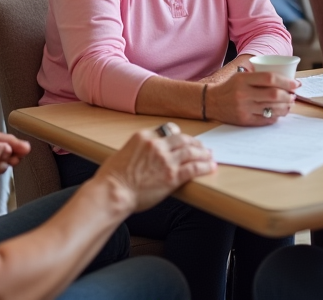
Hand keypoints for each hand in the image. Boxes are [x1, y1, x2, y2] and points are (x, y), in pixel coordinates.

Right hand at [95, 123, 215, 211]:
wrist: (113, 192)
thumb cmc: (112, 177)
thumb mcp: (124, 152)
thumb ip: (138, 149)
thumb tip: (144, 154)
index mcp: (144, 137)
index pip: (168, 130)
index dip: (179, 135)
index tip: (184, 140)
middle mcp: (157, 146)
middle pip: (183, 140)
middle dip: (195, 143)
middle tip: (202, 147)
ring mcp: (166, 160)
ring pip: (191, 152)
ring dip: (203, 154)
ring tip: (210, 156)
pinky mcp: (172, 176)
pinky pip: (193, 168)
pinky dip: (204, 167)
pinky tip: (210, 167)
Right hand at [206, 69, 298, 125]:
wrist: (211, 101)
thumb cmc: (230, 87)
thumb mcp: (241, 75)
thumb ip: (259, 76)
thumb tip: (285, 78)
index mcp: (243, 79)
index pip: (270, 78)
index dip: (286, 81)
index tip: (296, 84)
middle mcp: (243, 94)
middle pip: (274, 94)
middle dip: (288, 95)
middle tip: (293, 95)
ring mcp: (244, 108)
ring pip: (273, 108)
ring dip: (286, 106)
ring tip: (289, 103)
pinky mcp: (245, 120)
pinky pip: (266, 119)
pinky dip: (276, 116)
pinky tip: (279, 112)